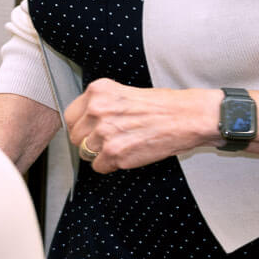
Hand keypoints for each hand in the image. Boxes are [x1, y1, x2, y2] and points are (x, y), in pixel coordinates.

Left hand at [64, 79, 218, 172]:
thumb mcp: (122, 93)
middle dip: (88, 142)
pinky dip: (110, 166)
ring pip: (85, 153)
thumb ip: (100, 104)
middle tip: (108, 141)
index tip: (90, 130)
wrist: (187, 117)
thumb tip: (84, 122)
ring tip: (120, 146)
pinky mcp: (115, 153)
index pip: (70, 116)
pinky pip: (98, 167)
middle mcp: (97, 110)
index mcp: (97, 91)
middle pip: (75, 136)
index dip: (80, 126)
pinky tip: (126, 155)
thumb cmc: (161, 105)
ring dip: (100, 154)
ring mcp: (105, 132)